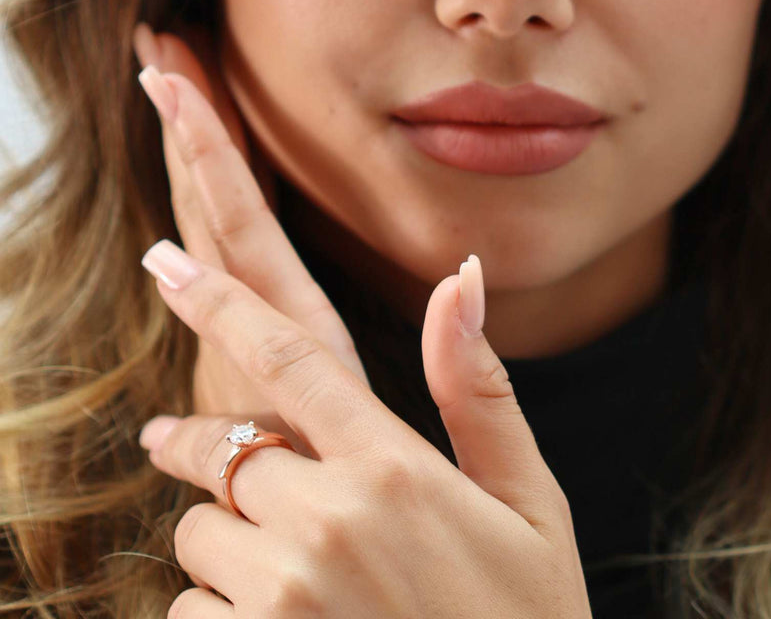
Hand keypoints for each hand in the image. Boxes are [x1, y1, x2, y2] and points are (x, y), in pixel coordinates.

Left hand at [134, 74, 590, 616]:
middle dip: (232, 466)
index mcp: (395, 469)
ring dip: (234, 553)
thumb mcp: (527, 502)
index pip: (289, 358)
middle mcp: (327, 523)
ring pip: (200, 541)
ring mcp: (280, 601)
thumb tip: (462, 275)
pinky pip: (193, 616)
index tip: (167, 262)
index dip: (219, 302)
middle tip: (261, 485)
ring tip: (311, 591)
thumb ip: (479, 385)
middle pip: (224, 458)